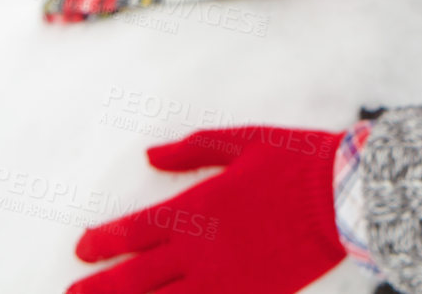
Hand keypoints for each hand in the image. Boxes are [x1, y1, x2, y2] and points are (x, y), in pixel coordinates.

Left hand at [67, 125, 345, 293]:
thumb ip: (193, 149)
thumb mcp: (244, 141)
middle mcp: (202, 250)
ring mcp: (226, 280)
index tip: (82, 248)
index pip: (131, 232)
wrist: (348, 196)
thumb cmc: (298, 161)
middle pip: (134, 279)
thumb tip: (150, 156)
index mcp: (197, 208)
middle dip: (98, 287)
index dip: (101, 243)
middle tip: (73, 291)